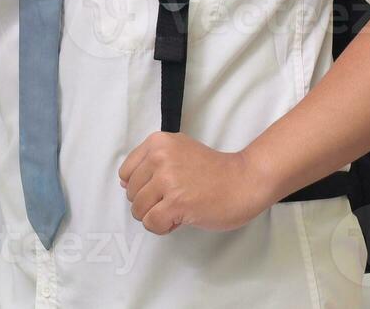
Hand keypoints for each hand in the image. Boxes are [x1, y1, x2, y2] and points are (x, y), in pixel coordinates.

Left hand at [117, 131, 273, 234]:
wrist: (244, 181)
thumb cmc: (214, 171)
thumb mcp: (179, 152)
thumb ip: (152, 162)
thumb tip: (124, 184)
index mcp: (158, 142)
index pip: (126, 172)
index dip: (141, 187)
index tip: (161, 188)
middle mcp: (160, 157)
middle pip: (132, 194)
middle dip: (149, 203)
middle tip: (175, 199)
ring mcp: (167, 179)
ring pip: (139, 210)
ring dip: (156, 216)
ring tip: (178, 208)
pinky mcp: (176, 202)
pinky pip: (152, 223)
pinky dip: (163, 227)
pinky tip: (181, 218)